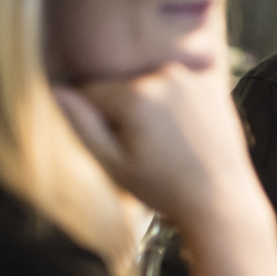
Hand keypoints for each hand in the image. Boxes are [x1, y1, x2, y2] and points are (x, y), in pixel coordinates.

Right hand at [52, 63, 261, 230]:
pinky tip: (186, 135)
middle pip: (122, 88)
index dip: (97, 121)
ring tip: (168, 144)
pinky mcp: (212, 83)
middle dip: (124, 113)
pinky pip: (177, 88)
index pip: (92, 92)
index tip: (117, 147)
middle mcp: (165, 75)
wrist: (221, 200)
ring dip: (150, 108)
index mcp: (136, 95)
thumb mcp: (113, 165)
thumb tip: (56, 92)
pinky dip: (176, 104)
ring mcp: (192, 78)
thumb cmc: (165, 189)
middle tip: (147, 150)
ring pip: (150, 87)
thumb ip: (82, 125)